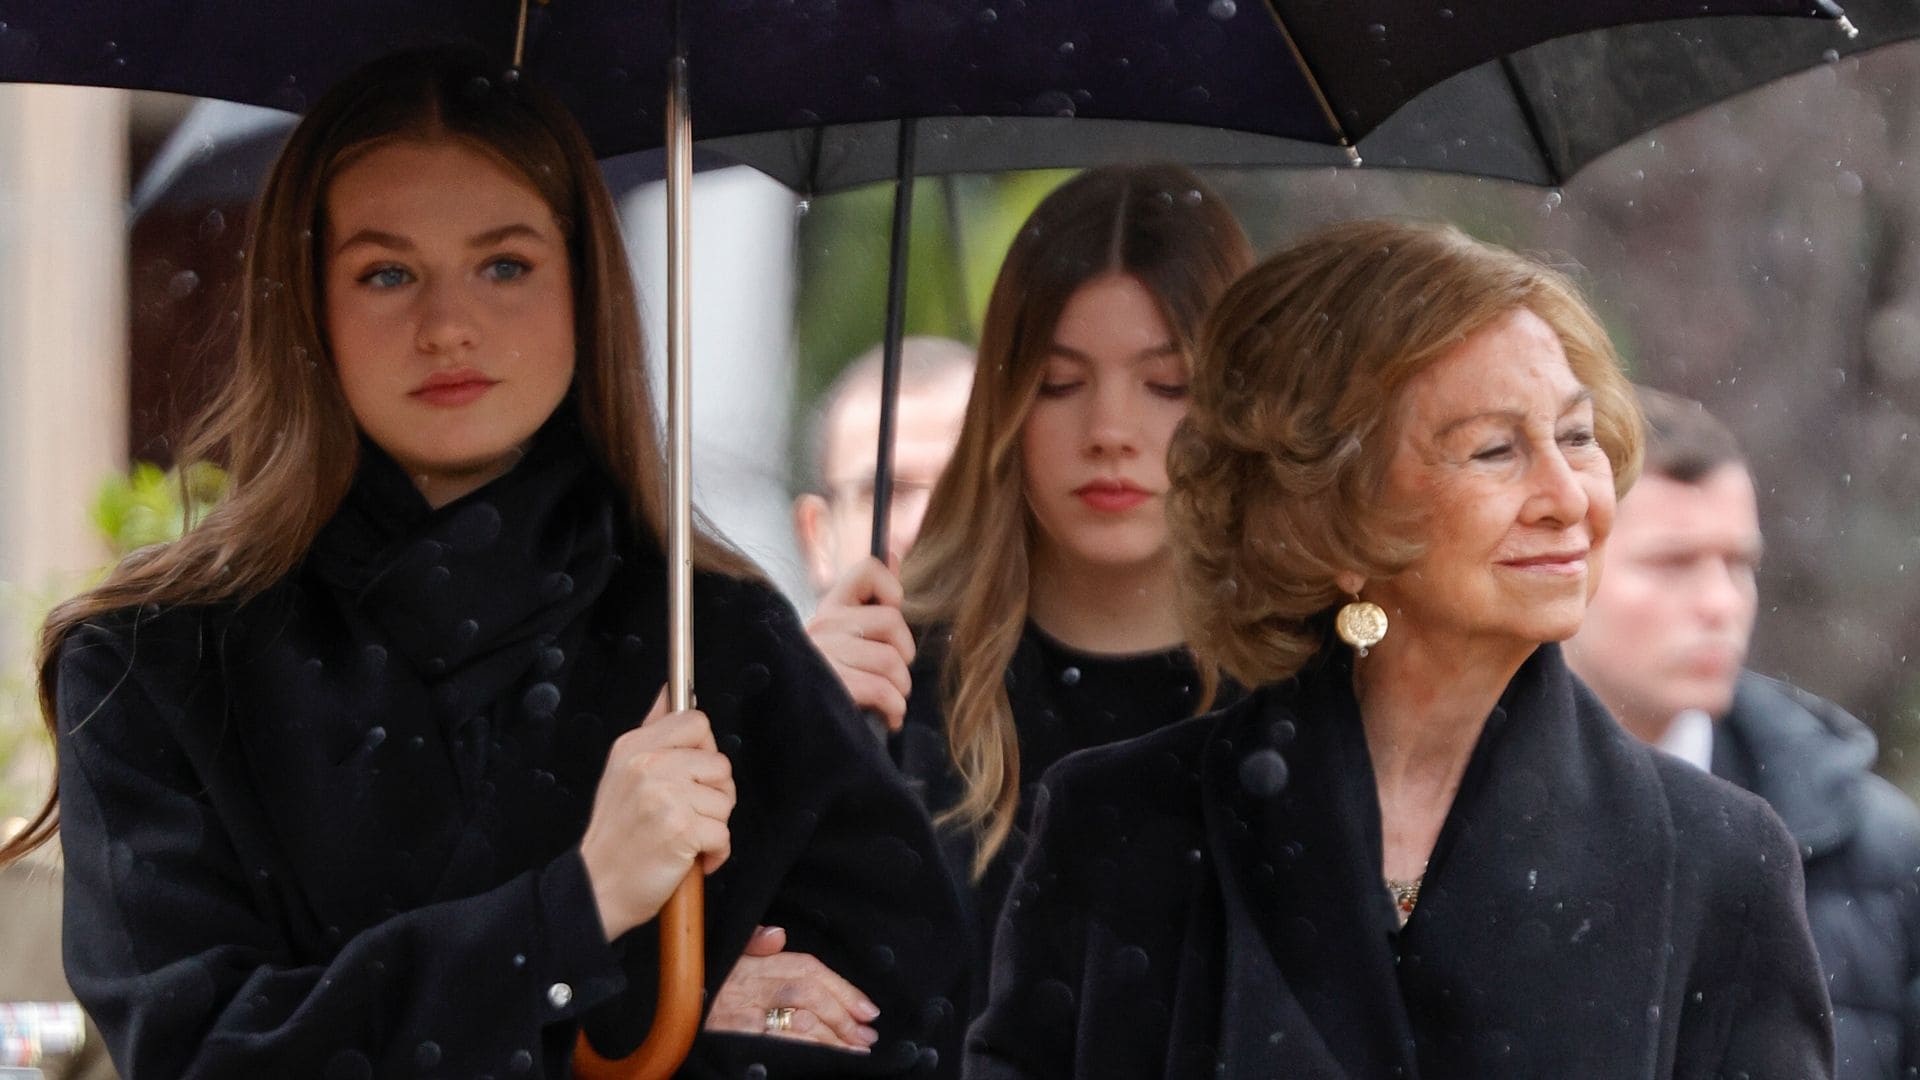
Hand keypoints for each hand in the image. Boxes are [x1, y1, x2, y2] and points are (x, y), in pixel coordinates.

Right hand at [579, 688, 734, 939]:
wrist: (598, 888)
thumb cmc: (617, 834)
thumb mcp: (622, 771)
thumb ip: (653, 729)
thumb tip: (673, 689)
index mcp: (633, 747)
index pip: (696, 721)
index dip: (704, 750)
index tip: (692, 774)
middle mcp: (648, 766)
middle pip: (720, 763)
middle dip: (714, 794)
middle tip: (688, 814)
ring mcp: (665, 797)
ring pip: (726, 799)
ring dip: (713, 826)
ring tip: (684, 837)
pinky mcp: (681, 830)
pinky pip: (725, 833)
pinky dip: (715, 853)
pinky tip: (689, 858)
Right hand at [704, 925, 881, 1051]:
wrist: (654, 1016)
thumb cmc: (695, 987)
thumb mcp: (719, 958)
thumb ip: (750, 945)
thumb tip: (776, 934)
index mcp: (749, 963)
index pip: (804, 967)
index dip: (840, 986)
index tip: (866, 1006)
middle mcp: (747, 985)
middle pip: (808, 992)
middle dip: (843, 1012)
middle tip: (868, 1032)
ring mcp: (742, 1015)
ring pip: (799, 1020)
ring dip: (834, 1036)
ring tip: (858, 1050)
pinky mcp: (737, 1040)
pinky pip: (781, 1043)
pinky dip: (809, 1051)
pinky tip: (828, 1060)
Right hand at [805, 557, 915, 731]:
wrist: (789, 725)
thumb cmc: (830, 679)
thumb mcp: (848, 634)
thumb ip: (873, 597)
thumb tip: (894, 557)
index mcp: (831, 608)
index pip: (869, 569)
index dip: (891, 589)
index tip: (890, 615)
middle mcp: (824, 625)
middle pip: (892, 620)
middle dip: (904, 654)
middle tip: (893, 674)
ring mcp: (825, 655)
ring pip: (891, 660)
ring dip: (900, 688)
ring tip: (890, 700)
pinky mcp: (831, 687)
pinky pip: (882, 690)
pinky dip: (895, 709)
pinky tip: (889, 716)